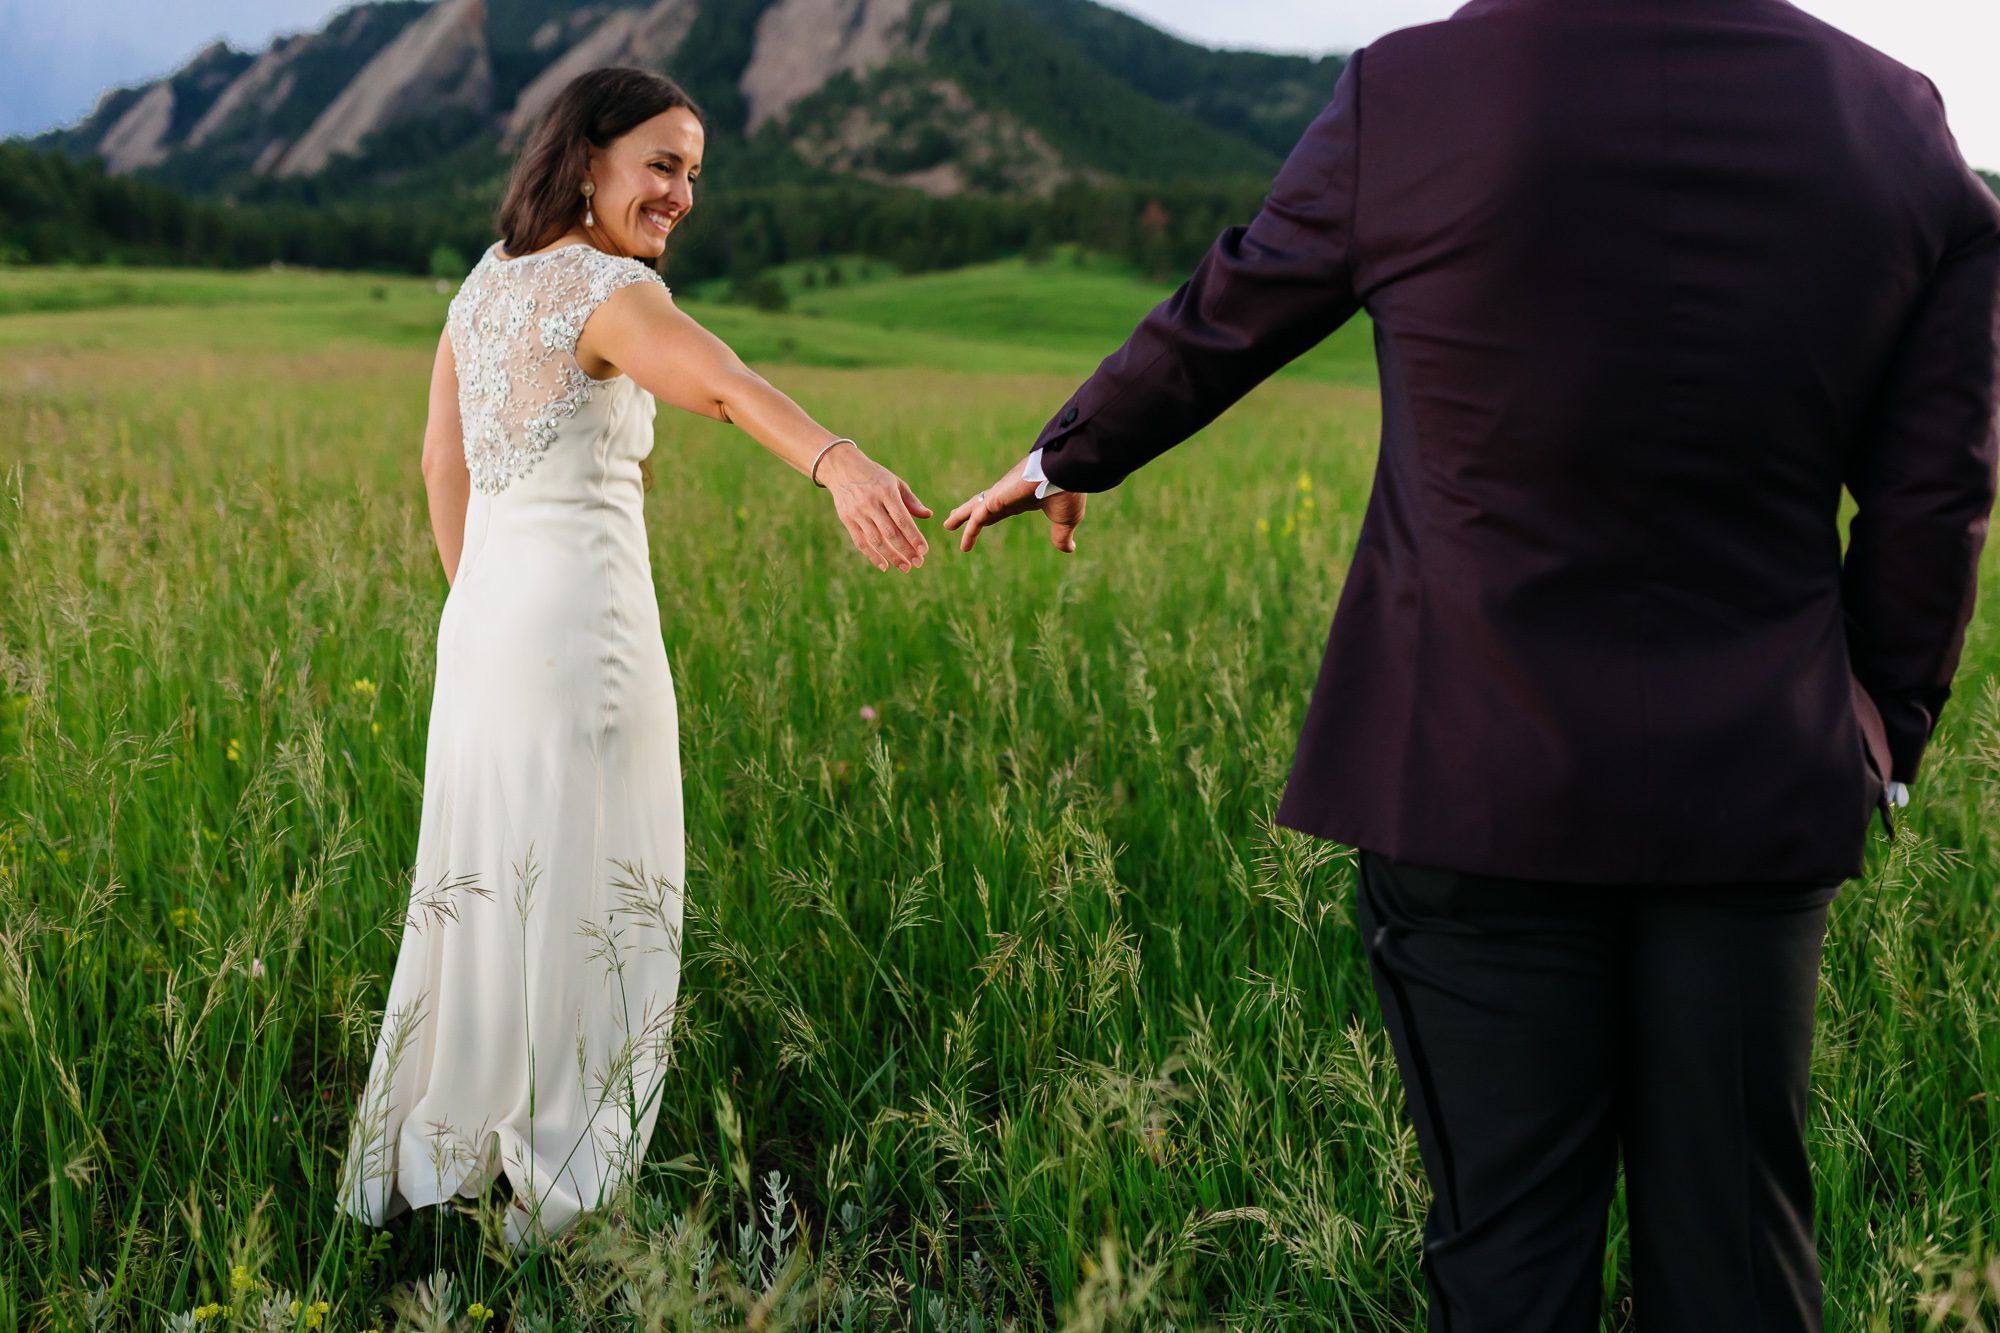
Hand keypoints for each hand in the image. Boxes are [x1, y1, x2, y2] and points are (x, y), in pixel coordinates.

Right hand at [817, 443, 932, 571]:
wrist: (842, 468)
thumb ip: (911, 501)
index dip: (914, 536)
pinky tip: (884, 566)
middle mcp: (870, 503)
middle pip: (890, 532)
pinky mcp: (847, 519)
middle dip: (906, 550)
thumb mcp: (894, 482)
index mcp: (886, 492)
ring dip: (892, 556)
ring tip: (905, 567)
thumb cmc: (875, 477)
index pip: (902, 519)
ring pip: (876, 540)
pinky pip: (860, 542)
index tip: (924, 550)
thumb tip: (928, 515)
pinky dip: (872, 556)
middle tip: (918, 563)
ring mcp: (857, 512)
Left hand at [941, 455, 1085, 552]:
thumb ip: (1062, 535)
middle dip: (970, 512)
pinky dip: (970, 530)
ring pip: (976, 508)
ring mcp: (1001, 495)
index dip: (992, 516)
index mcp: (1024, 498)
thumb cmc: (1067, 491)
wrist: (1066, 472)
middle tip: (956, 518)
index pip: (1003, 508)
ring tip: (948, 524)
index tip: (983, 521)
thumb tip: (1069, 549)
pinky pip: (978, 518)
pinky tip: (965, 543)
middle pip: (984, 505)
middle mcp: (1009, 495)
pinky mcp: (996, 499)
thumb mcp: (1065, 520)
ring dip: (962, 516)